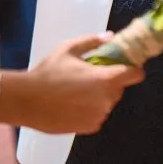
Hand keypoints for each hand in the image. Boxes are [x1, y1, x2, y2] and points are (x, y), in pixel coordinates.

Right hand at [21, 33, 144, 134]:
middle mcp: (106, 100)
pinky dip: (91, 110)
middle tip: (90, 76)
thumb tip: (111, 36)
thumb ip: (92, 41)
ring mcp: (99, 116)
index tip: (123, 65)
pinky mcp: (90, 127)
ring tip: (77, 90)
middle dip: (110, 81)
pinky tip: (73, 104)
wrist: (27, 101)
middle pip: (119, 89)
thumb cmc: (48, 72)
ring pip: (108, 103)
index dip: (132, 69)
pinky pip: (98, 115)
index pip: (135, 75)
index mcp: (105, 79)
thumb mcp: (68, 49)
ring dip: (99, 96)